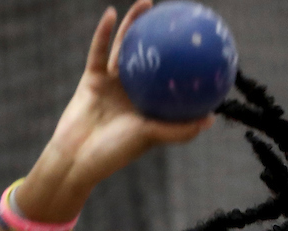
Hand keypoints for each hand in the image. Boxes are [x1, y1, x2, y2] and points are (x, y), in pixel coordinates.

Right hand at [18, 2, 213, 218]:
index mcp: (149, 106)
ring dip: (134, 25)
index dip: (183, 65)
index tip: (198, 47)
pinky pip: (99, 51)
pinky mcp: (92, 78)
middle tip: (176, 18)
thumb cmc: (114, 152)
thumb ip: (178, 129)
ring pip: (125, 49)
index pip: (170, 80)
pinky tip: (112, 13)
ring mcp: (112, 84)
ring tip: (148, 4)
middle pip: (151, 58)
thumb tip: (211, 119)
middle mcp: (133, 92)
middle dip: (162, 38)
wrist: (76, 157)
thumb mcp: (150, 137)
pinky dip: (103, 33)